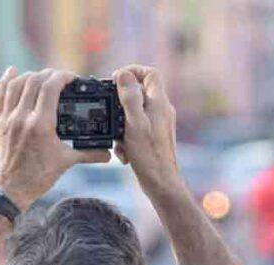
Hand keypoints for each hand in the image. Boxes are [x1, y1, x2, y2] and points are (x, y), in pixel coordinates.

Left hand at [0, 67, 110, 211]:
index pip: (51, 87)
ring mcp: (6, 119)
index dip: (63, 77)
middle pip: (34, 81)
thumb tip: (107, 154)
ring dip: (30, 76)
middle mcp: (22, 118)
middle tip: (59, 79)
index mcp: (41, 125)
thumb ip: (88, 154)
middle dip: (49, 75)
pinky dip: (5, 81)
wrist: (9, 191)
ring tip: (41, 77)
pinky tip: (12, 72)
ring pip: (16, 85)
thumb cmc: (37, 178)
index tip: (71, 79)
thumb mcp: (65, 163)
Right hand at [112, 66, 182, 195]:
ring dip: (122, 124)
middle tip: (111, 111)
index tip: (116, 80)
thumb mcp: (134, 122)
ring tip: (119, 138)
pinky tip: (124, 152)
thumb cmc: (149, 155)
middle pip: (140, 92)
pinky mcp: (154, 139)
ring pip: (135, 113)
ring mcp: (159, 125)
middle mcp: (162, 111)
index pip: (150, 73)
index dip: (133, 71)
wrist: (161, 183)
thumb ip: (129, 97)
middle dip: (122, 101)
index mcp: (159, 103)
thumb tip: (123, 75)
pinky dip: (127, 138)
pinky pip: (136, 130)